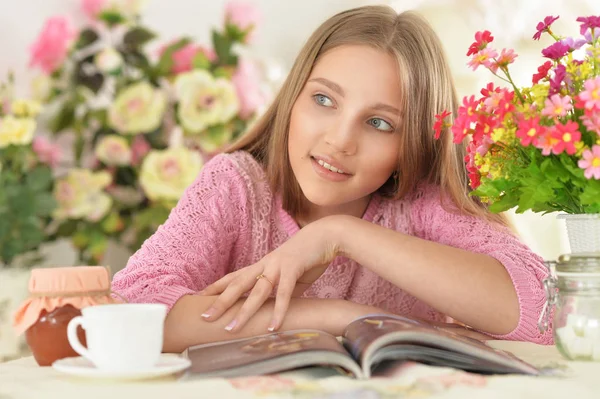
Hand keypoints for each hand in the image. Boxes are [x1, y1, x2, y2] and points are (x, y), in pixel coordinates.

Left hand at [199, 216, 342, 332]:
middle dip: (220, 301)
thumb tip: (276, 308)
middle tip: (204, 317)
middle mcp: (265, 265)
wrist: (326, 236)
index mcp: (262, 265)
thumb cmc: (308, 256)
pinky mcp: (293, 268)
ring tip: (232, 329)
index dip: (216, 288)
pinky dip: (279, 310)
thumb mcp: (290, 276)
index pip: (234, 277)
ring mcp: (278, 266)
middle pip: (237, 284)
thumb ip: (281, 291)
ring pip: (256, 291)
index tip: (198, 299)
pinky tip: (273, 326)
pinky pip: (284, 293)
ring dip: (244, 311)